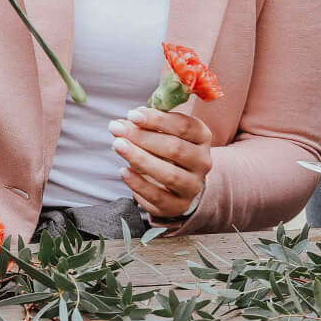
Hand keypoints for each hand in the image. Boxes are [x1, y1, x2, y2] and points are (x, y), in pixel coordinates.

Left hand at [110, 106, 213, 220]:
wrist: (179, 185)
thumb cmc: (167, 151)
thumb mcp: (162, 133)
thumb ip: (144, 126)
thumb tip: (120, 124)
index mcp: (202, 137)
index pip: (184, 126)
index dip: (157, 119)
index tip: (133, 114)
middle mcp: (203, 162)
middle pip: (175, 148)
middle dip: (142, 137)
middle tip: (117, 129)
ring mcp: (192, 186)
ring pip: (169, 174)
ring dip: (140, 158)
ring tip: (118, 146)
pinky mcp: (178, 206)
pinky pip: (158, 196)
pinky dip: (139, 184)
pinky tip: (124, 171)